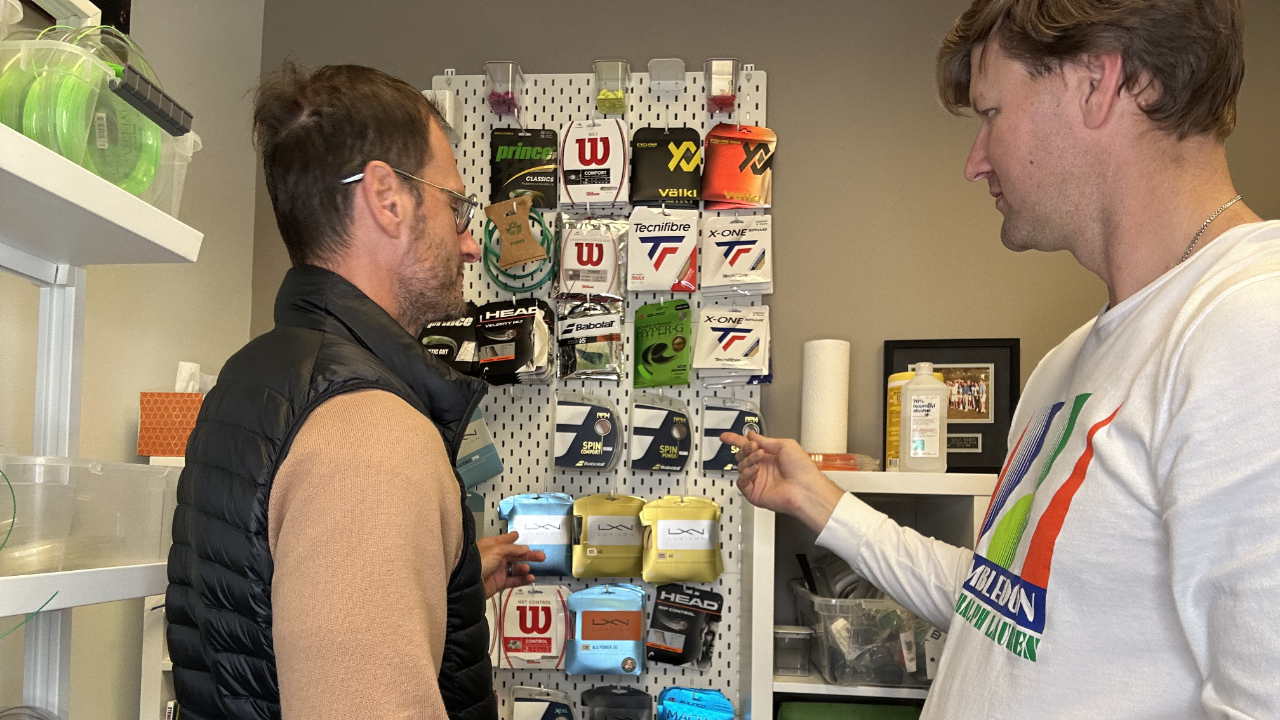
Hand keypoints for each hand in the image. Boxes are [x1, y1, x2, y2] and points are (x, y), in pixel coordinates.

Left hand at [476, 531, 545, 598]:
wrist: (469, 583)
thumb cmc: (477, 562)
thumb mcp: (497, 550)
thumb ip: (512, 549)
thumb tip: (524, 549)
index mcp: (492, 546)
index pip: (505, 541)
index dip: (513, 538)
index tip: (520, 536)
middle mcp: (495, 557)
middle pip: (515, 555)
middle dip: (528, 555)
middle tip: (540, 556)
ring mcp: (497, 570)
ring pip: (516, 568)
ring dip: (524, 568)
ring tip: (528, 569)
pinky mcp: (499, 583)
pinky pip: (514, 580)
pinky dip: (523, 579)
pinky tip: (530, 578)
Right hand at [721, 430, 846, 533]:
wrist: (805, 488)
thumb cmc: (802, 469)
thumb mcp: (785, 445)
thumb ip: (765, 440)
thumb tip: (751, 435)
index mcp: (770, 456)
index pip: (748, 446)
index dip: (736, 440)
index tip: (726, 436)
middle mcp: (763, 468)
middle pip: (741, 455)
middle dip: (745, 448)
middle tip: (753, 447)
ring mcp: (758, 480)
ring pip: (740, 466)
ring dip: (748, 459)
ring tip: (759, 456)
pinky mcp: (754, 492)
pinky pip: (742, 481)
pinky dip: (747, 473)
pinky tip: (756, 469)